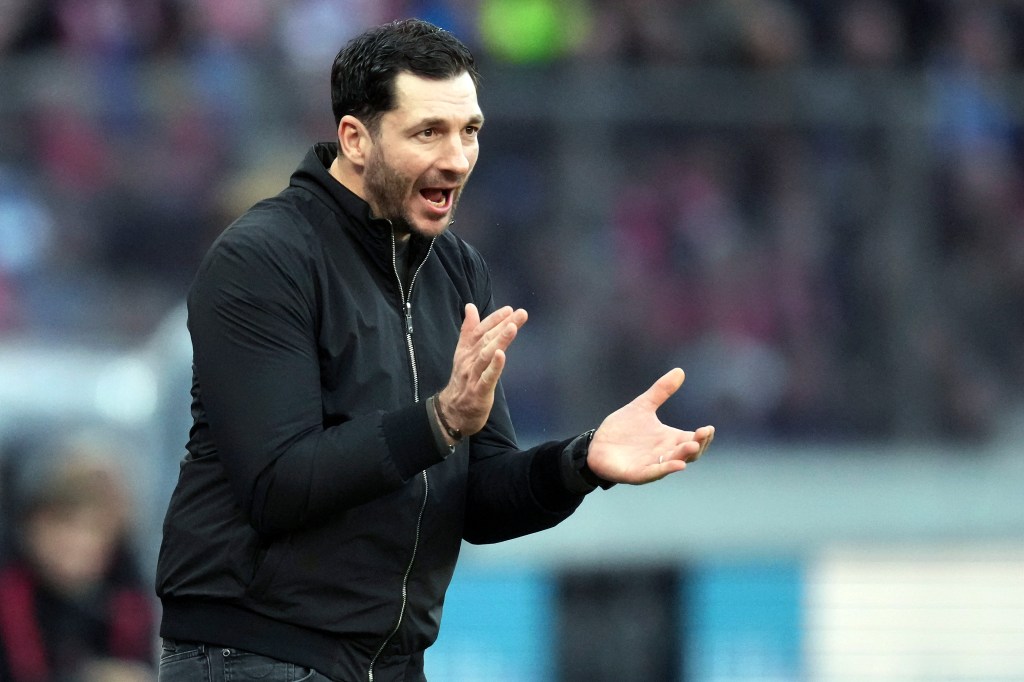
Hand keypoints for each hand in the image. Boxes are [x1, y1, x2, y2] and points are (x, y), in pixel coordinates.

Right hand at [437, 304, 527, 439]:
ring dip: (499, 340)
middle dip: (503, 325)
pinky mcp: (478, 392)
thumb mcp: (463, 354)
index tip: (510, 309)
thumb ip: (469, 331)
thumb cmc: (463, 381)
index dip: (494, 319)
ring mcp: (472, 376)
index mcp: (466, 351)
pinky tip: (502, 355)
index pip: (480, 331)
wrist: (452, 412)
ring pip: (486, 355)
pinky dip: (494, 366)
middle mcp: (468, 360)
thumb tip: (470, 307)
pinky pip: (486, 378)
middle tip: (520, 313)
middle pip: (486, 340)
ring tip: (512, 327)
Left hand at [587, 368, 713, 483]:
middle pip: (688, 453)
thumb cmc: (622, 429)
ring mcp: (652, 465)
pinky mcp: (638, 473)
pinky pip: (655, 473)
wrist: (597, 444)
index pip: (693, 439)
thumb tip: (680, 371)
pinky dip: (666, 469)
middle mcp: (664, 453)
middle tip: (704, 434)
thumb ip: (661, 391)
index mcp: (669, 439)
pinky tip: (678, 465)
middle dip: (698, 444)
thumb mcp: (643, 406)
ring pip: (673, 463)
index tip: (709, 428)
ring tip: (692, 445)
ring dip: (683, 455)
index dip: (703, 436)